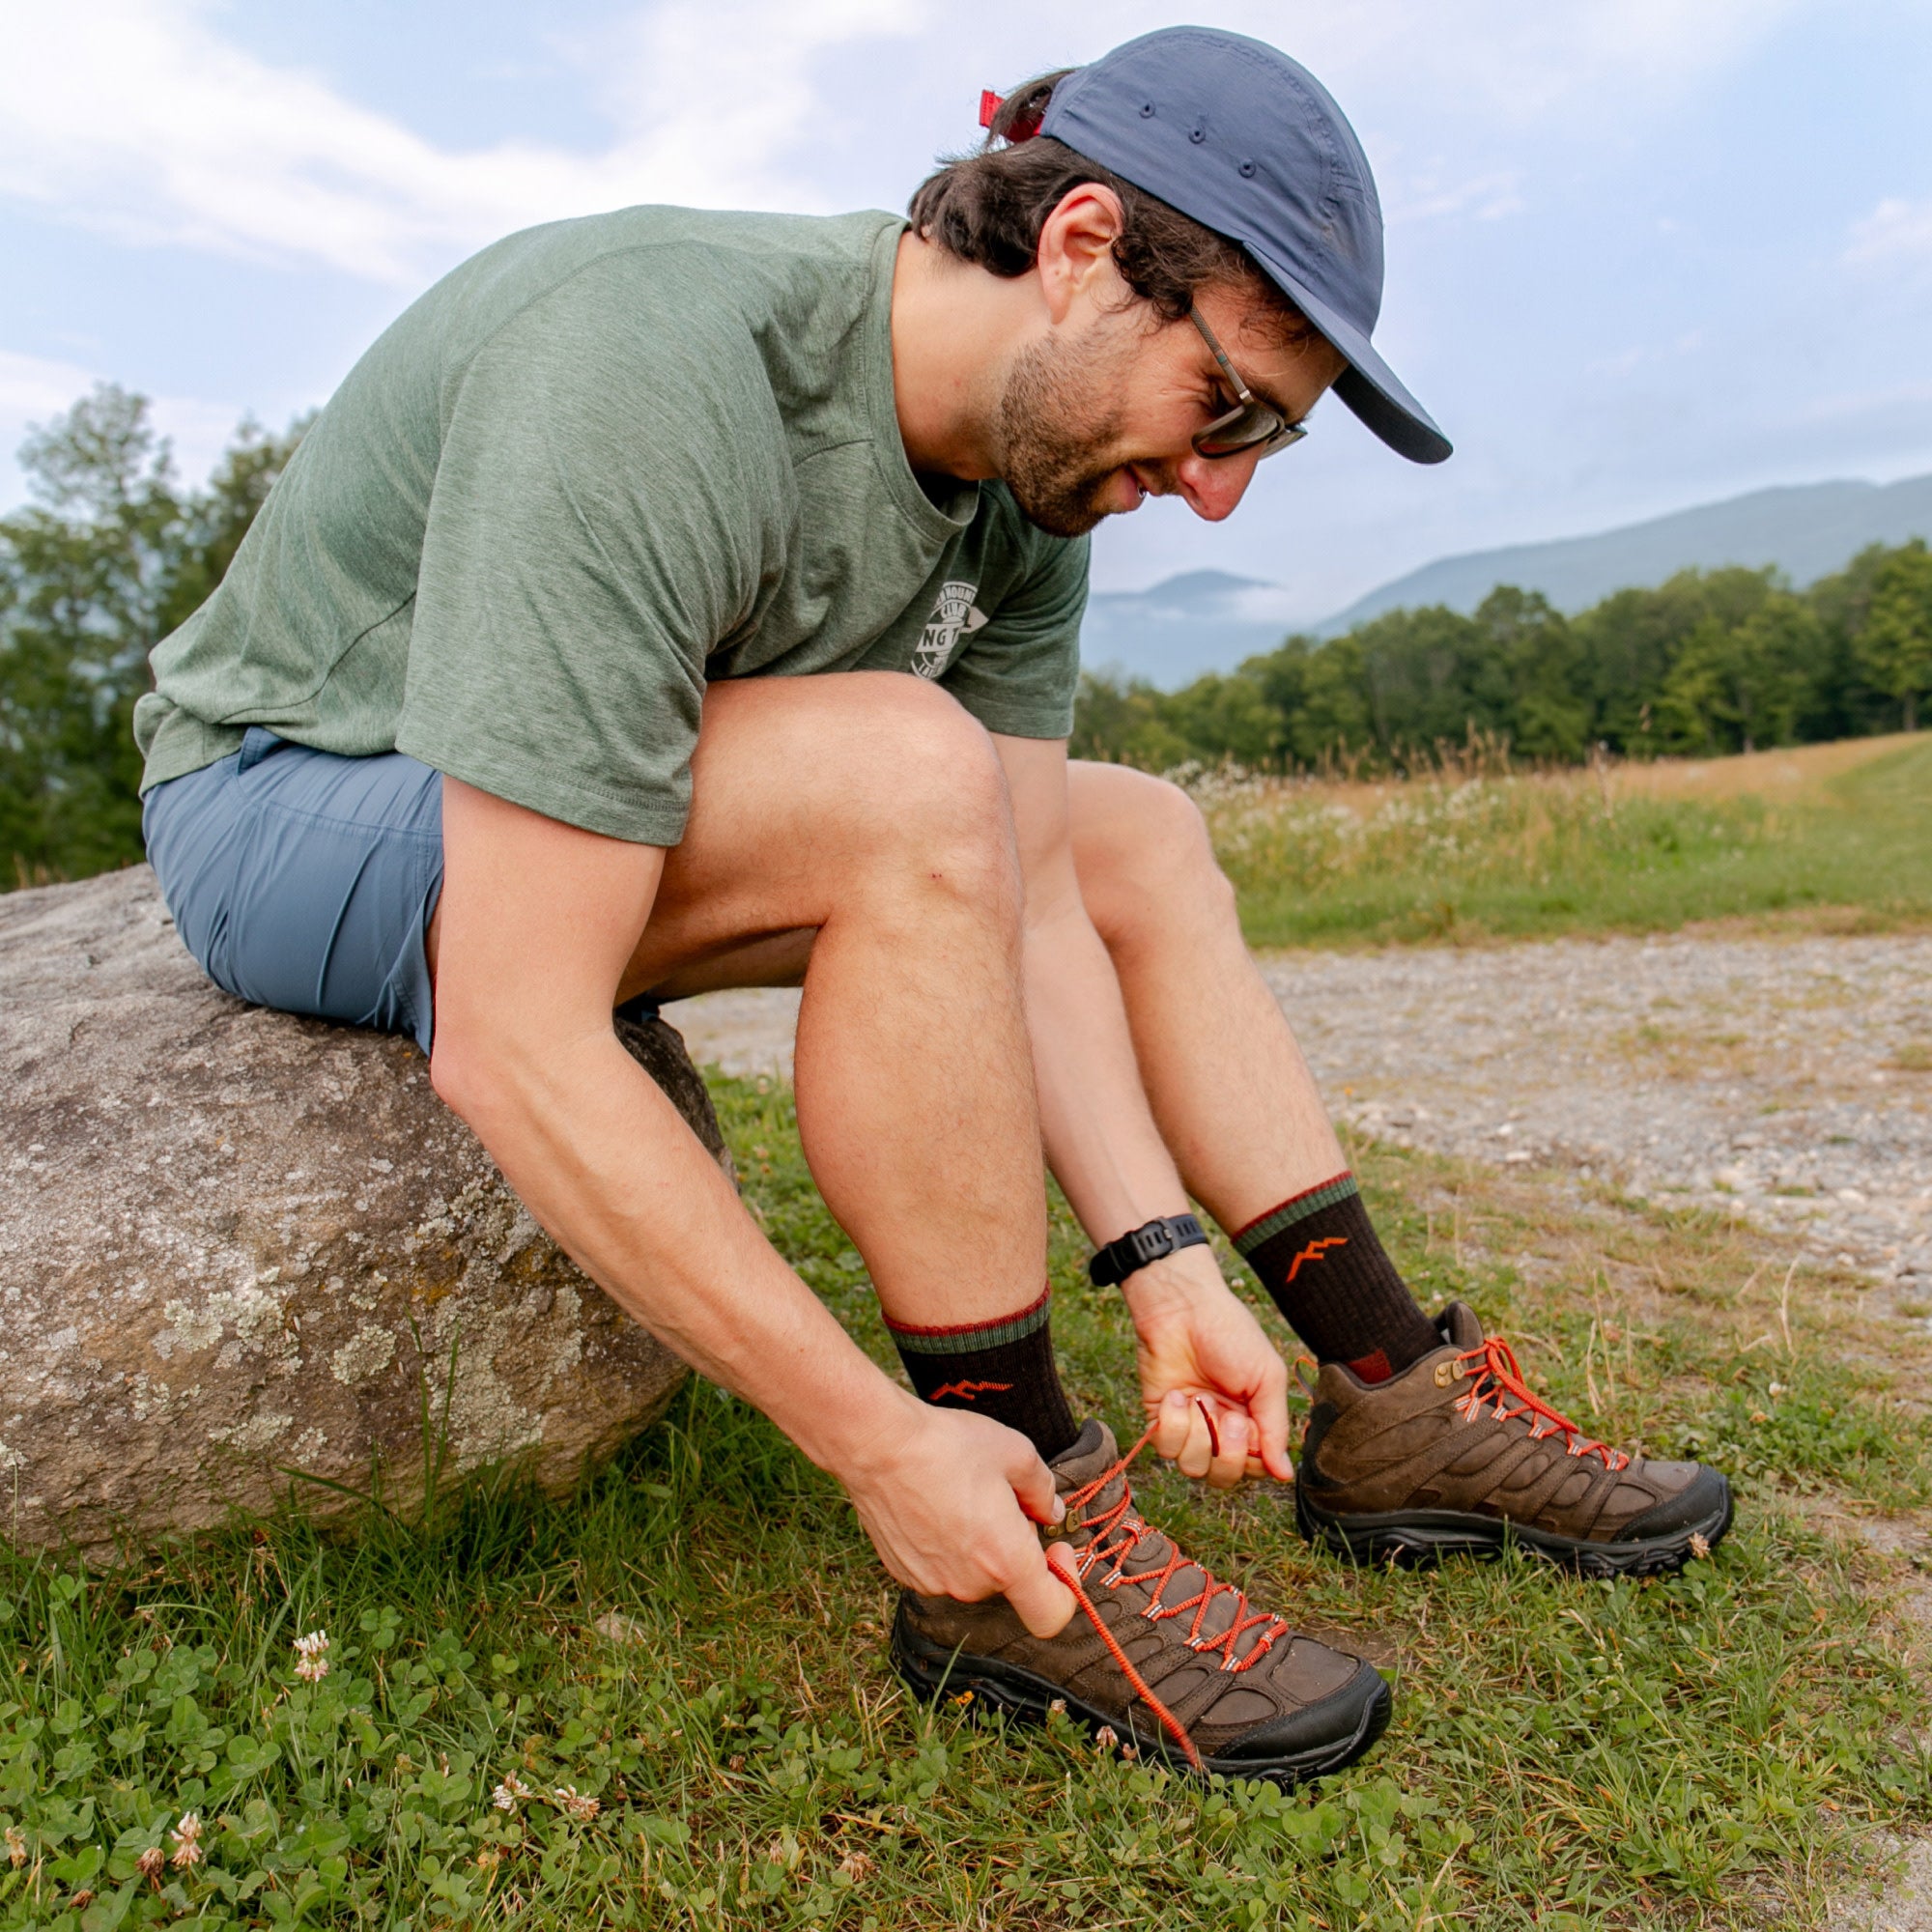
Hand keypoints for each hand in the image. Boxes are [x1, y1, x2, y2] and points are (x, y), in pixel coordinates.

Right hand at [836, 1389, 1077, 1637]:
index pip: (1051, 1615)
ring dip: (980, 1543)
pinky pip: (943, 1568)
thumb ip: (1044, 1490)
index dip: (1066, 1586)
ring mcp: (933, 1583)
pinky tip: (934, 1503)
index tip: (1054, 1545)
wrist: (878, 1445)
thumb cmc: (948, 1445)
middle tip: (999, 1495)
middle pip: (1010, 1580)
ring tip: (961, 1493)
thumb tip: (1050, 1512)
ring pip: (975, 1572)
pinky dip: (948, 1545)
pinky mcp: (904, 1573)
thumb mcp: (1016, 1453)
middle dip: (1015, 1543)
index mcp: (1006, 1561)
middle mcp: (970, 1584)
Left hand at [1123, 1251, 1292, 1488]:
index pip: (1254, 1468)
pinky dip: (1173, 1424)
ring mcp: (1188, 1426)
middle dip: (1226, 1452)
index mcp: (1251, 1421)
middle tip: (1226, 1415)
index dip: (1251, 1459)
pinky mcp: (1159, 1420)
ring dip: (1198, 1435)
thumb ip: (1275, 1428)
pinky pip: (1166, 1449)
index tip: (1247, 1426)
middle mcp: (1219, 1429)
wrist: (1183, 1308)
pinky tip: (1176, 1395)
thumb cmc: (1230, 1335)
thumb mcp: (1267, 1378)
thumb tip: (1285, 1474)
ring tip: (1200, 1398)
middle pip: (1224, 1476)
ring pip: (1193, 1468)